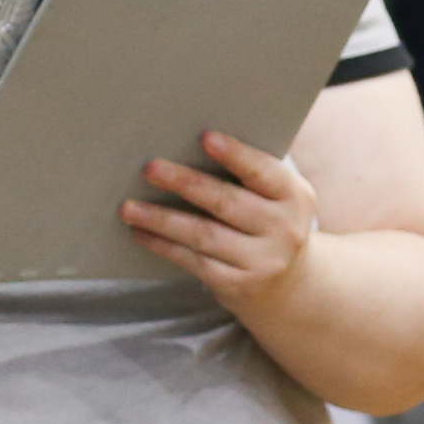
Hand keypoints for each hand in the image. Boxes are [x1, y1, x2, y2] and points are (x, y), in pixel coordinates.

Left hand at [126, 127, 319, 313]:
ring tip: (129, 207)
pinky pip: (194, 261)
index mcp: (295, 196)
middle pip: (227, 202)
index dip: (235, 154)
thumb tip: (184, 147)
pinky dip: (164, 245)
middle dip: (186, 183)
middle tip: (150, 168)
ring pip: (204, 235)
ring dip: (162, 219)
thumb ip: (248, 176)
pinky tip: (140, 233)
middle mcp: (285, 229)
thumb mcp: (276, 199)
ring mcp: (263, 262)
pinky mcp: (238, 286)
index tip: (205, 137)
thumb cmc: (268, 224)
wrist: (288, 286)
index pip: (263, 171)